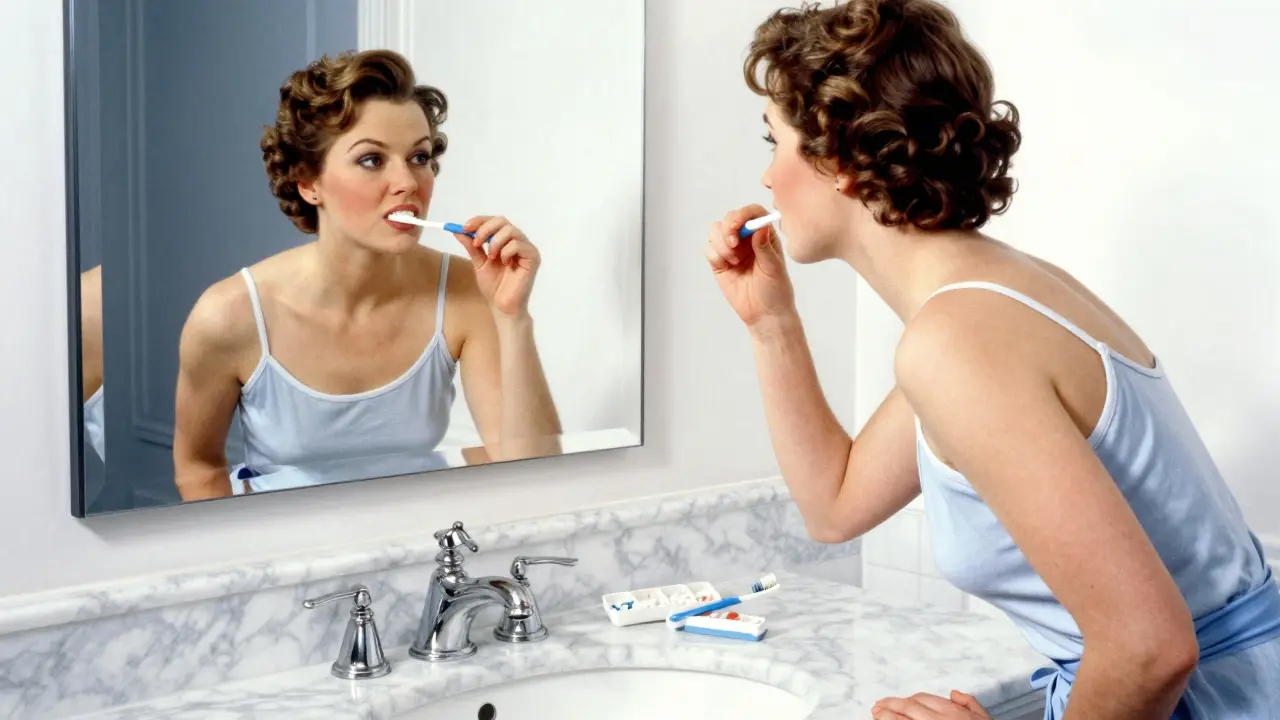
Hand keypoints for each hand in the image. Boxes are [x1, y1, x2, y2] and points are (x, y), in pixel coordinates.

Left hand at [455, 215, 539, 318]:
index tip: (465, 227)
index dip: (479, 221)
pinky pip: (518, 245)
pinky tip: (505, 263)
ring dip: (495, 242)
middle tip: (476, 242)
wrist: (502, 306)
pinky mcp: (533, 258)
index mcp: (506, 241)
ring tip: (492, 258)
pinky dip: (506, 252)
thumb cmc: (494, 286)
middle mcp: (518, 241)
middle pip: (502, 221)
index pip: (495, 222)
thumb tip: (458, 231)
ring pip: (510, 231)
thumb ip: (472, 246)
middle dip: (485, 229)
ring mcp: (527, 249)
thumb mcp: (479, 262)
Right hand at [705, 204, 795, 330]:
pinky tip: (727, 266)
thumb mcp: (774, 268)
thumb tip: (759, 227)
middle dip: (728, 228)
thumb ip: (765, 248)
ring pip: (716, 231)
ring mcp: (732, 249)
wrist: (764, 314)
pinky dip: (714, 254)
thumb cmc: (775, 290)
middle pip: (730, 218)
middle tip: (733, 244)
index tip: (737, 225)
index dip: (743, 214)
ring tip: (733, 260)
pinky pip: (709, 248)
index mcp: (764, 235)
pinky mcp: (720, 262)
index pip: (752, 213)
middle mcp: (747, 238)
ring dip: (721, 243)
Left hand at [871, 690, 991, 719]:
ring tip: (875, 713)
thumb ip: (970, 705)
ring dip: (886, 716)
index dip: (907, 699)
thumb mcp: (984, 719)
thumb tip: (954, 693)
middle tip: (878, 705)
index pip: (923, 699)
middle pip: (908, 707)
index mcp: (952, 712)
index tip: (899, 701)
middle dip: (891, 704)